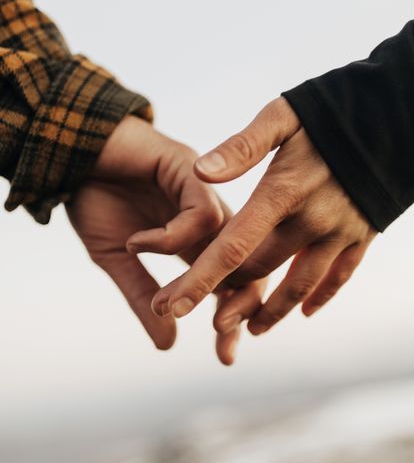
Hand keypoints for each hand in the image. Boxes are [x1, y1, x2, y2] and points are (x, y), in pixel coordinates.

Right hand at [66, 115, 264, 363]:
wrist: (72, 153)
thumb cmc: (95, 198)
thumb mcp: (117, 258)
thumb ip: (143, 295)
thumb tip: (169, 346)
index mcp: (191, 238)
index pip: (227, 280)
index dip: (231, 315)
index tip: (226, 355)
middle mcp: (205, 216)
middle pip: (245, 259)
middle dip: (241, 299)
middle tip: (222, 332)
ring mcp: (202, 191)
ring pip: (231, 238)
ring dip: (203, 278)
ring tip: (169, 303)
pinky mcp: (190, 169)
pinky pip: (201, 212)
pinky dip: (171, 237)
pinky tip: (140, 242)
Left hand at [152, 98, 376, 335]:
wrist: (398, 115)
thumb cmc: (331, 110)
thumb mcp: (283, 116)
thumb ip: (242, 147)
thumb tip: (200, 173)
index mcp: (283, 191)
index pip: (233, 245)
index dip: (200, 278)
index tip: (172, 306)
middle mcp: (312, 220)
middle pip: (260, 270)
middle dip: (224, 296)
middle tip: (196, 314)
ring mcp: (341, 231)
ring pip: (300, 285)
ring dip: (272, 311)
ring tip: (247, 329)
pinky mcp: (364, 234)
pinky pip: (340, 277)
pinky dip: (320, 296)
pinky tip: (305, 310)